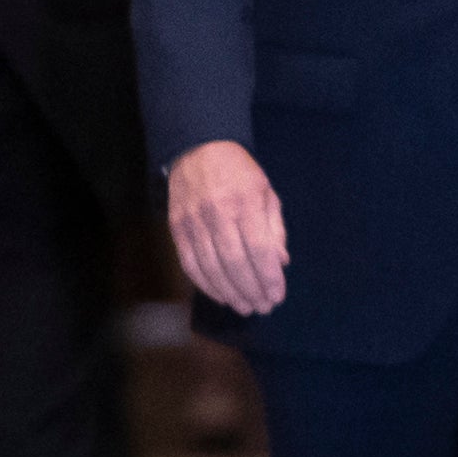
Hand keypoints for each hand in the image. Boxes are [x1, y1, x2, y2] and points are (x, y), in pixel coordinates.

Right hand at [166, 139, 287, 315]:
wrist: (198, 149)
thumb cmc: (239, 173)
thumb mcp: (267, 192)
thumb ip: (274, 229)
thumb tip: (281, 263)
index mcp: (246, 203)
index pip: (259, 249)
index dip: (269, 277)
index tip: (277, 296)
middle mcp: (218, 214)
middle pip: (235, 263)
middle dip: (251, 290)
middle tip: (262, 308)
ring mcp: (194, 222)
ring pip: (211, 267)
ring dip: (230, 293)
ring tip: (245, 307)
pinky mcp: (176, 228)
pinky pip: (190, 264)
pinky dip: (206, 284)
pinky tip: (221, 295)